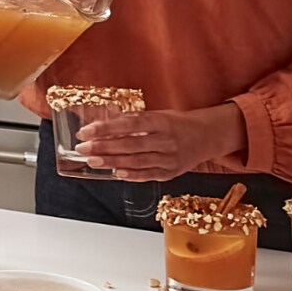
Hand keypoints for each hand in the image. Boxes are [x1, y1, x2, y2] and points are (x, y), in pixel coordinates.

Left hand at [75, 104, 246, 182]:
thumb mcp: (158, 115)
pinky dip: (132, 175)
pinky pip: (148, 174)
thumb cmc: (178, 124)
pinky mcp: (171, 172)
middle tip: (82, 148)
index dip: (106, 128)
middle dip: (103, 147)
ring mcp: (170, 158)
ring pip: (136, 161)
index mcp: (162, 122)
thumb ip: (134, 122)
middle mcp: (167, 140)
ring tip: (92, 161)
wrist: (208, 136)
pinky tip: (116, 173)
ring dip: (112, 162)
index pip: (130, 124)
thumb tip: (103, 126)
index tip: (86, 131)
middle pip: (130, 144)